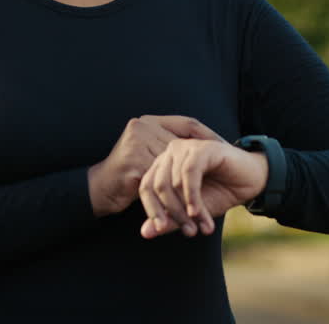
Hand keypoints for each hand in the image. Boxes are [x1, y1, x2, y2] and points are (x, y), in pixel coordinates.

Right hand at [87, 116, 224, 217]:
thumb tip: (209, 146)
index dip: (209, 135)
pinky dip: (179, 196)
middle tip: (227, 170)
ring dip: (192, 186)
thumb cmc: (129, 174)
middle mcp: (143, 127)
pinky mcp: (134, 163)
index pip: (188, 123)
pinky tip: (191, 206)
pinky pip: (165, 182)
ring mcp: (137, 143)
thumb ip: (170, 149)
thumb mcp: (151, 155)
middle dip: (205, 160)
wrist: (99, 190)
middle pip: (185, 145)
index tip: (228, 146)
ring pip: (176, 167)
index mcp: (150, 121)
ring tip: (212, 186)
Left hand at [138, 139, 268, 238]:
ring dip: (186, 210)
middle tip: (189, 231)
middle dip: (172, 213)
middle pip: (157, 186)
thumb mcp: (192, 212)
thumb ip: (169, 220)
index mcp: (164, 165)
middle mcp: (171, 153)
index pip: (145, 187)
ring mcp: (186, 147)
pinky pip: (189, 174)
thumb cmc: (221, 193)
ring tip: (199, 226)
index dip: (151, 210)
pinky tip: (198, 213)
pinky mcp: (203, 148)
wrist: (252, 181)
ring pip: (173, 183)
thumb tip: (145, 233)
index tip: (160, 231)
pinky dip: (192, 197)